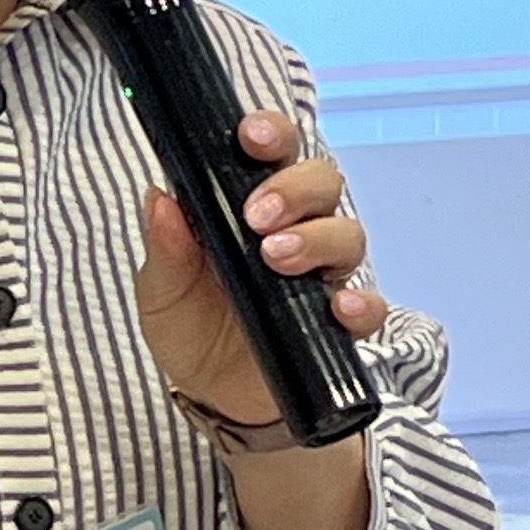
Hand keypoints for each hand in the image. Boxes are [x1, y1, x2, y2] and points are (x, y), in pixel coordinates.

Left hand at [132, 111, 389, 425]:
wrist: (214, 396)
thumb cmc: (189, 325)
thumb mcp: (160, 290)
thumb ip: (164, 248)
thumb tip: (158, 198)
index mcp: (247, 204)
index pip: (272, 151)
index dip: (270, 133)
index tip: (250, 137)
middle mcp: (295, 228)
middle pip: (321, 181)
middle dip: (293, 188)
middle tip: (257, 215)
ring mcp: (322, 274)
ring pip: (348, 233)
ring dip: (318, 238)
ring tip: (277, 257)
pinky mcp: (341, 323)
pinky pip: (370, 305)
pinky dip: (361, 303)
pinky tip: (338, 308)